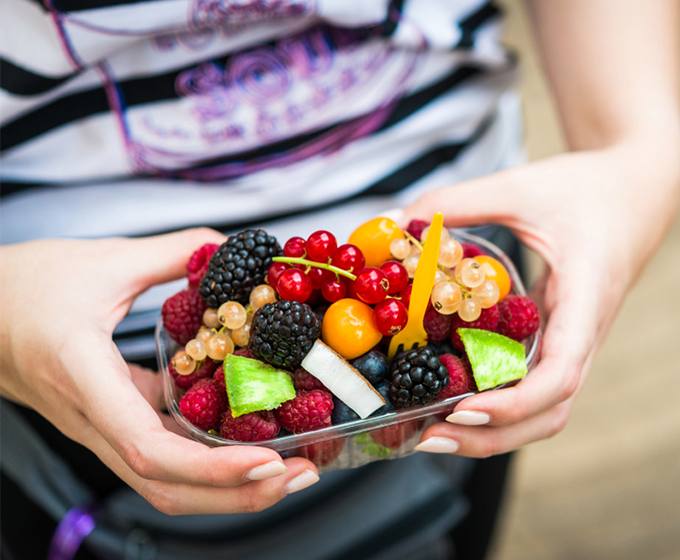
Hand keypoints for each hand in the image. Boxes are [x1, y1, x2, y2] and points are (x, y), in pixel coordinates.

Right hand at [0, 229, 318, 514]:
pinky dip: (207, 462)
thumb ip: (172, 253)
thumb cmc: (22, 286)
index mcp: (85, 379)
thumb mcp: (104, 261)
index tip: (266, 460)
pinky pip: (161, 456)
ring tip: (285, 470)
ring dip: (227, 487)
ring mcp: (101, 426)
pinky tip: (246, 442)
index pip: (148, 448)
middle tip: (299, 474)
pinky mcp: (110, 419)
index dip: (211, 466)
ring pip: (163, 482)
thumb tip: (228, 249)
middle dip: (238, 493)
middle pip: (165, 486)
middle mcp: (93, 418)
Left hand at [404, 142, 679, 456]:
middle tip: (429, 436)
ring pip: (544, 410)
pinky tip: (455, 397)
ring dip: (493, 430)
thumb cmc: (588, 189)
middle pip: (549, 413)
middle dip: (490, 436)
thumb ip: (459, 202)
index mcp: (584, 300)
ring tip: (434, 430)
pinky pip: (534, 385)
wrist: (634, 191)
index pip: (561, 373)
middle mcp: (583, 333)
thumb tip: (398, 222)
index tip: (461, 409)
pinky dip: (498, 404)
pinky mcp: (560, 339)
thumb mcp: (521, 187)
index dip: (513, 403)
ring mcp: (573, 341)